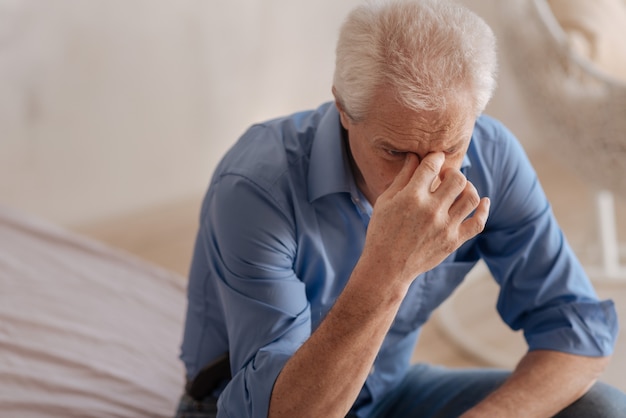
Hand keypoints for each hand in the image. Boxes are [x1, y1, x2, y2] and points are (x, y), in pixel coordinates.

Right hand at [361, 152, 489, 283]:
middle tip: (444, 177)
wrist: (387, 267)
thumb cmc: (382, 231)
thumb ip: (403, 177)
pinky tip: (482, 201)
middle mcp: (431, 210)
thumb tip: (415, 156)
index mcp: (412, 197)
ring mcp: (445, 227)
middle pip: (457, 178)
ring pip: (471, 196)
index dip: (435, 157)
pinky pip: (478, 222)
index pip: (432, 164)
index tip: (434, 159)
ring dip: (467, 187)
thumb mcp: (386, 201)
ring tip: (458, 189)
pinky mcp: (454, 241)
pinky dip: (484, 209)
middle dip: (451, 172)